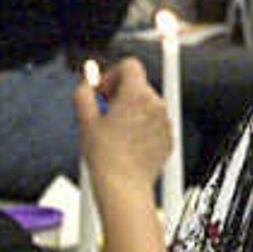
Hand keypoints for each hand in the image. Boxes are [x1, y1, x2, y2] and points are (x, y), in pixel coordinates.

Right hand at [73, 58, 172, 197]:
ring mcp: (165, 122)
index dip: (113, 74)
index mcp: (136, 95)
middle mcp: (156, 104)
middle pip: (138, 85)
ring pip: (147, 105)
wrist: (124, 186)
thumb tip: (86, 82)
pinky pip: (154, 123)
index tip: (104, 90)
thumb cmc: (105, 156)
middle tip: (105, 112)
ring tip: (115, 131)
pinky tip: (127, 143)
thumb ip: (84, 91)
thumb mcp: (85, 119)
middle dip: (120, 94)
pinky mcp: (168, 137)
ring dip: (131, 111)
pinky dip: (142, 127)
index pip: (130, 65)